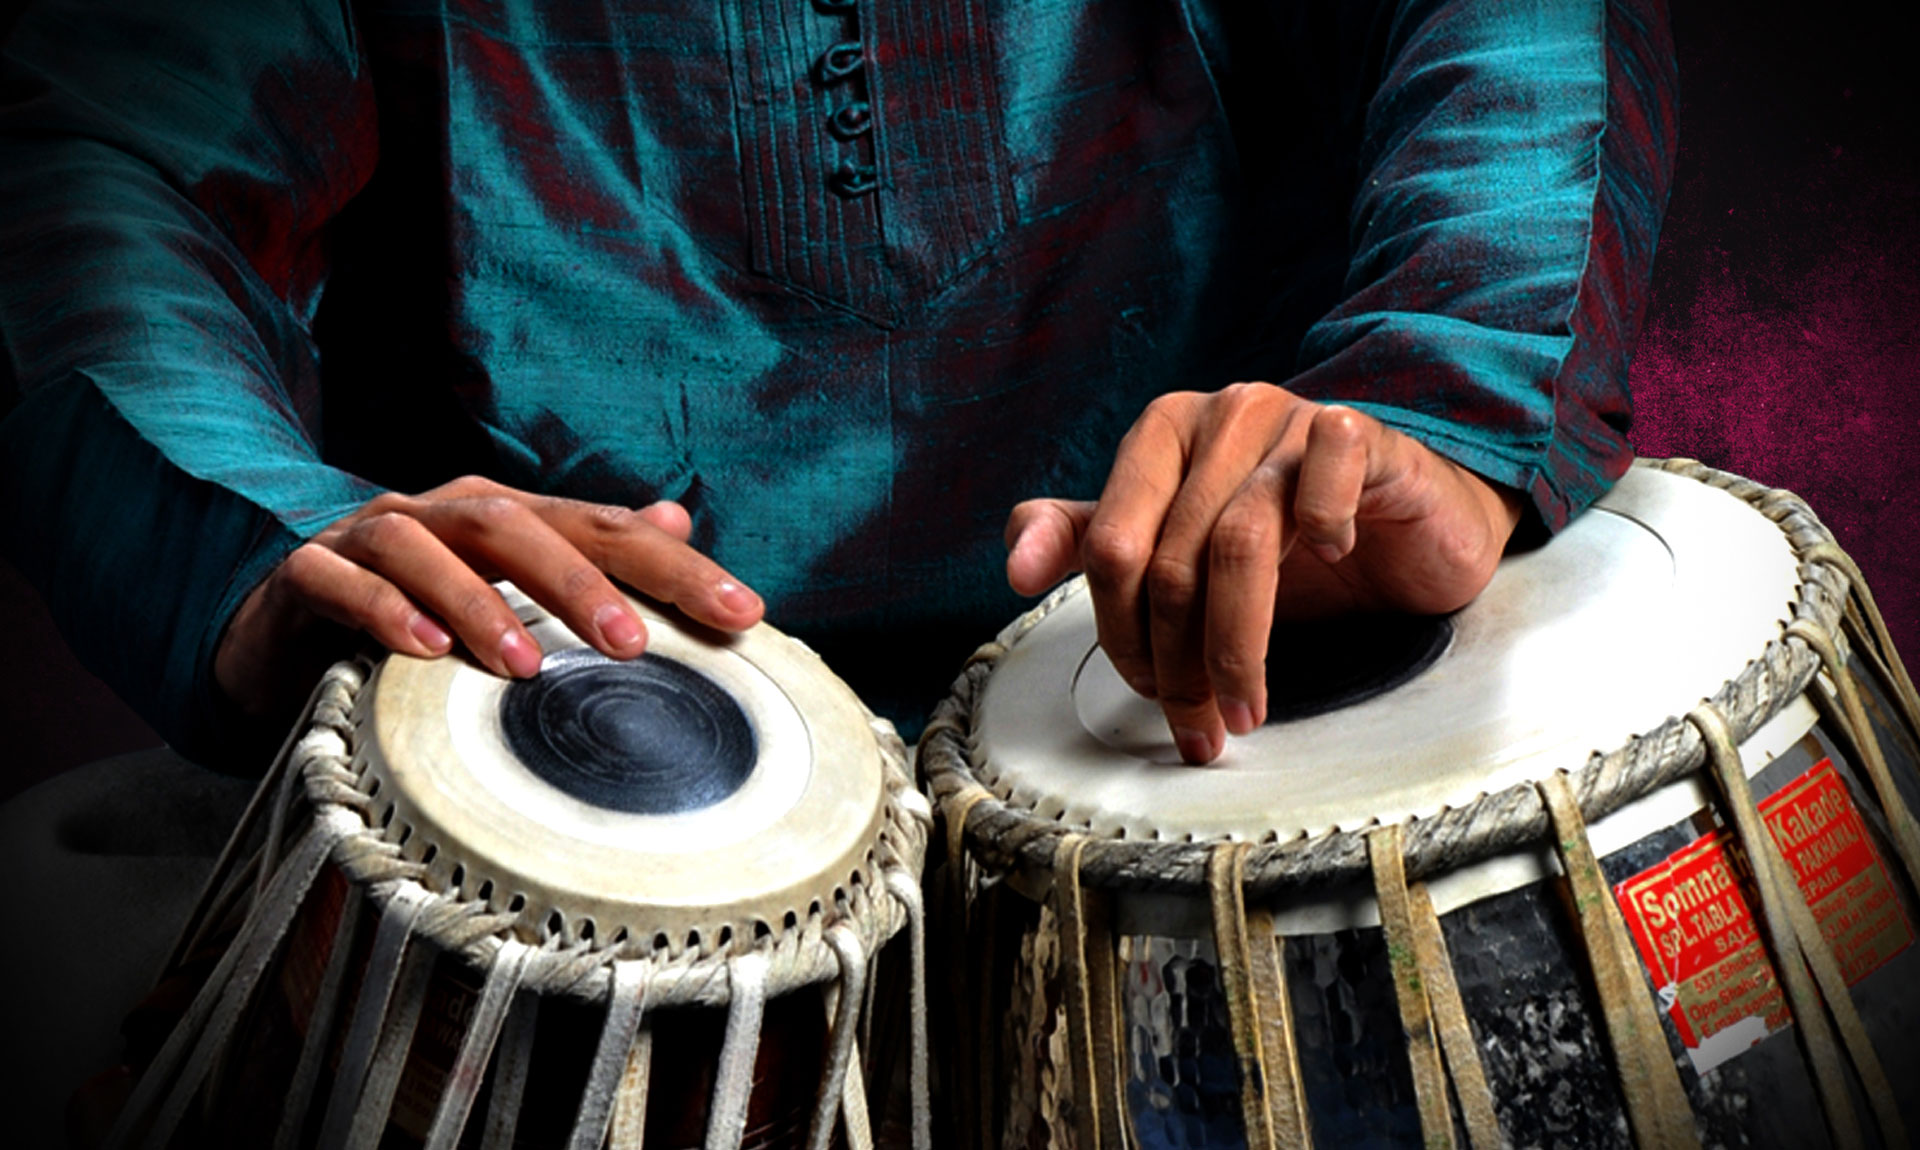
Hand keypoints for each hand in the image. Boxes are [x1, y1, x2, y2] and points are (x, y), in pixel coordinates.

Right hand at [214, 476, 762, 718]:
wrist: (275, 629)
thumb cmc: (412, 613)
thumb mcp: (504, 589)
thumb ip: (585, 555)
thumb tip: (676, 519)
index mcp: (504, 518)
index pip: (603, 529)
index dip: (677, 568)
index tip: (744, 614)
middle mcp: (441, 514)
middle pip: (519, 525)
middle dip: (581, 581)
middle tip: (632, 644)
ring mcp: (368, 538)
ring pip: (427, 547)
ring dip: (480, 602)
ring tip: (526, 666)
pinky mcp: (305, 575)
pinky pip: (343, 583)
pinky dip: (382, 612)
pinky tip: (421, 652)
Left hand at [1004, 383, 1521, 763]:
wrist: (1410, 523)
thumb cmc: (1292, 541)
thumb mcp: (1183, 547)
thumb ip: (1092, 543)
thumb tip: (1015, 569)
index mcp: (1160, 434)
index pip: (1109, 550)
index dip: (1122, 637)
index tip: (1153, 697)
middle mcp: (1219, 415)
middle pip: (1169, 560)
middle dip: (1178, 663)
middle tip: (1201, 727)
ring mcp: (1290, 417)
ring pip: (1238, 540)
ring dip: (1238, 645)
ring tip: (1246, 709)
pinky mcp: (1361, 430)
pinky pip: (1327, 468)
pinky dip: (1324, 525)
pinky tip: (1335, 558)